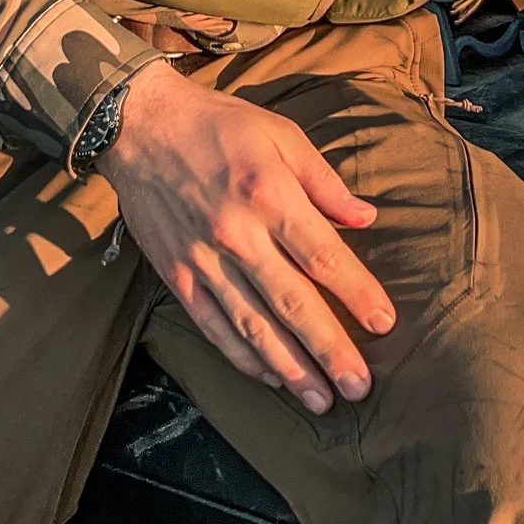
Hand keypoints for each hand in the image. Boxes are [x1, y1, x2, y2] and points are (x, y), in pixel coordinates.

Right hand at [95, 62, 395, 412]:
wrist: (139, 124)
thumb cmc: (217, 124)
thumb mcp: (279, 132)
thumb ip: (324, 181)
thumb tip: (367, 218)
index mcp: (269, 194)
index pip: (323, 257)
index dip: (357, 293)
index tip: (385, 324)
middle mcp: (236, 234)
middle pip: (292, 302)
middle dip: (330, 349)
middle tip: (360, 387)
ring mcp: (202, 259)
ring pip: (252, 325)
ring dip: (290, 367)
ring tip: (321, 400)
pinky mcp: (175, 274)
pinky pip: (213, 325)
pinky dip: (242, 355)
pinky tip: (270, 376)